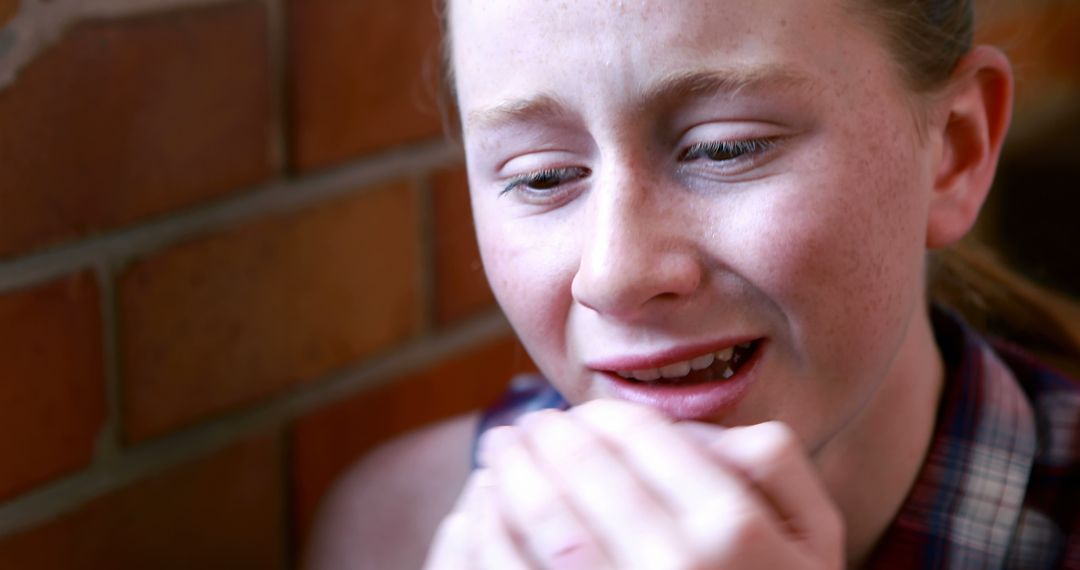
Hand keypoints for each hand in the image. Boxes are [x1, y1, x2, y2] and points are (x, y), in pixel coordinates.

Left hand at [425, 399, 843, 568]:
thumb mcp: (814, 535)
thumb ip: (769, 465)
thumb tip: (685, 427)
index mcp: (735, 528)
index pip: (644, 438)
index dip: (601, 415)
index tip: (578, 413)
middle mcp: (679, 567)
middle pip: (587, 476)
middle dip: (543, 439)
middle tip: (521, 425)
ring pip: (546, 526)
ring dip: (508, 479)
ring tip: (495, 456)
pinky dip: (487, 539)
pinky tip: (481, 515)